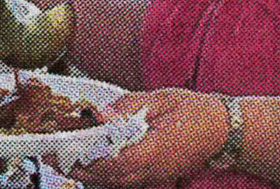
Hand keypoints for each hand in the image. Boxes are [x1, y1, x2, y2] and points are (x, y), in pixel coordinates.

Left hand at [69, 89, 227, 188]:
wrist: (225, 130)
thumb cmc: (197, 112)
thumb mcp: (160, 99)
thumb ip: (126, 108)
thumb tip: (98, 115)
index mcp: (153, 151)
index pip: (109, 163)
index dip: (81, 159)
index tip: (60, 151)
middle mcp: (152, 171)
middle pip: (106, 179)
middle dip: (77, 169)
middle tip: (54, 156)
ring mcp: (154, 178)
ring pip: (113, 184)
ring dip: (89, 173)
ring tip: (68, 158)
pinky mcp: (155, 179)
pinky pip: (124, 183)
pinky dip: (105, 175)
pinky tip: (94, 162)